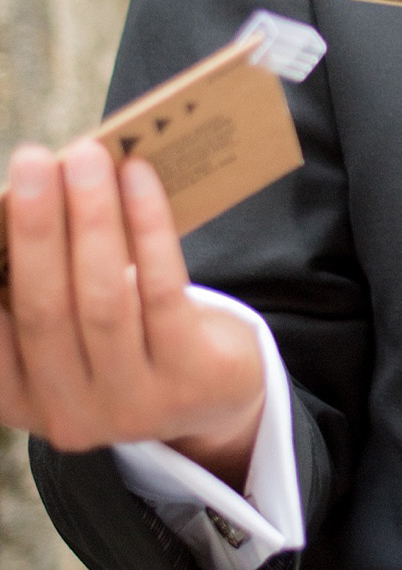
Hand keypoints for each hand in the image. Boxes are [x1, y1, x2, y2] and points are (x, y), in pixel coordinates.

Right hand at [0, 140, 263, 486]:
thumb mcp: (70, 324)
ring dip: (93, 218)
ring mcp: (132, 406)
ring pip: (104, 298)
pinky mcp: (190, 381)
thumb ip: (41, 281)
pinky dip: (149, 226)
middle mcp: (67, 413)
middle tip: (33, 159)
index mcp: (18, 397)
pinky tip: (139, 179)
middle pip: (43, 308)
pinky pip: (163, 292)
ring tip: (89, 156)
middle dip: (35, 227)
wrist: (214, 392)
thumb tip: (29, 191)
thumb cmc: (124, 335)